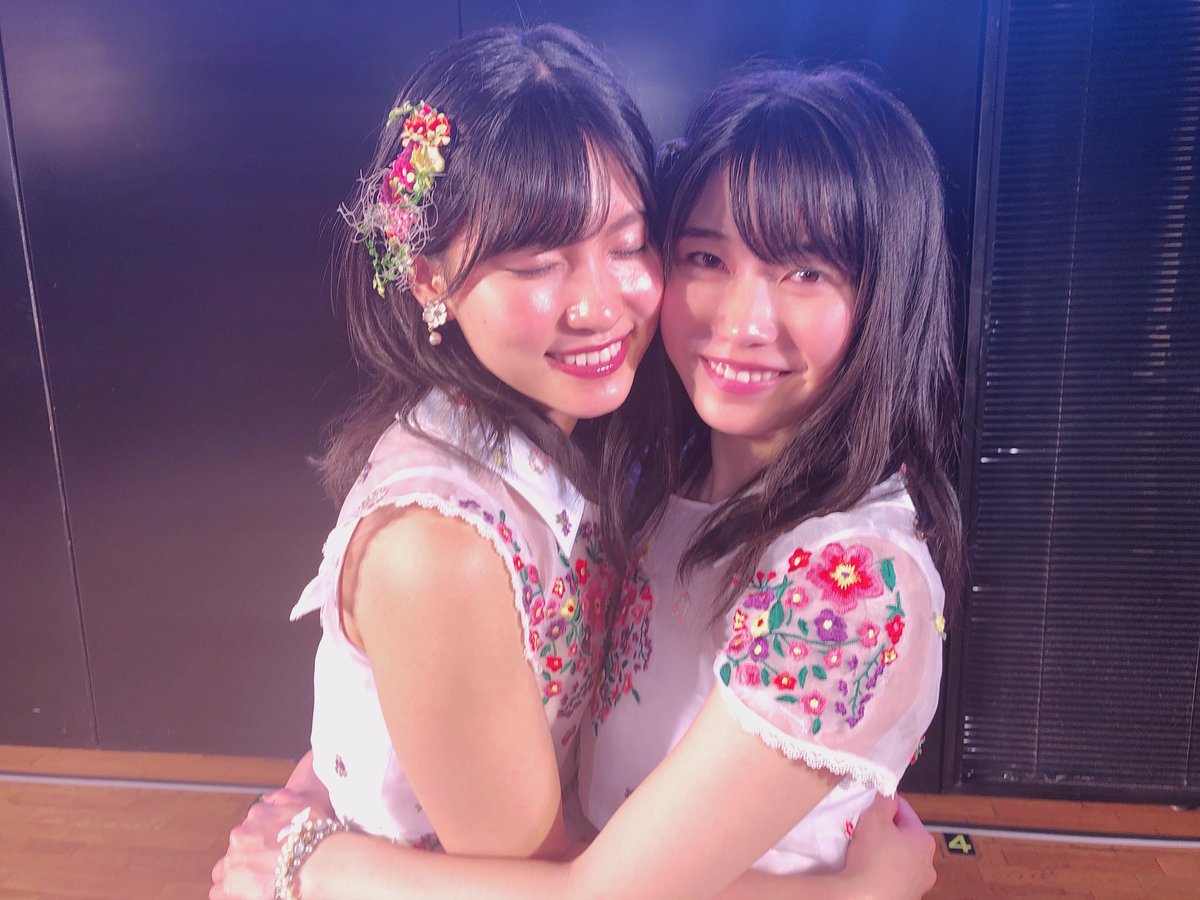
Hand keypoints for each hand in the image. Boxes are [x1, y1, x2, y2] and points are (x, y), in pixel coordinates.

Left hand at [210, 788, 333, 899]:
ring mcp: (234, 858)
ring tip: (256, 882)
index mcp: (256, 815)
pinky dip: (228, 893)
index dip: (259, 842)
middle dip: (249, 858)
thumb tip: (267, 799)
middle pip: (237, 848)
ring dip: (237, 874)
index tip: (269, 850)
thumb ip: (282, 798)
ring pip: (226, 868)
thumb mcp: (303, 804)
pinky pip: (219, 891)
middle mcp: (241, 834)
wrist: (318, 861)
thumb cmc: (316, 835)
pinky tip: (243, 894)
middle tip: (266, 868)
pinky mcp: (232, 882)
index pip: (249, 829)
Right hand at [843, 793, 936, 899]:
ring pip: (900, 857)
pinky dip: (884, 871)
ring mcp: (918, 884)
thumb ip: (883, 801)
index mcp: (924, 840)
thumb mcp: (874, 818)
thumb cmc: (872, 859)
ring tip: (864, 850)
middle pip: (904, 835)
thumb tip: (888, 795)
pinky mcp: (907, 897)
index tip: (871, 805)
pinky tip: (869, 870)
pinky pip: (894, 876)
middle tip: (865, 828)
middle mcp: (928, 863)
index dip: (885, 803)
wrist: (864, 899)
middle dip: (885, 830)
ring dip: (885, 851)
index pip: (904, 810)